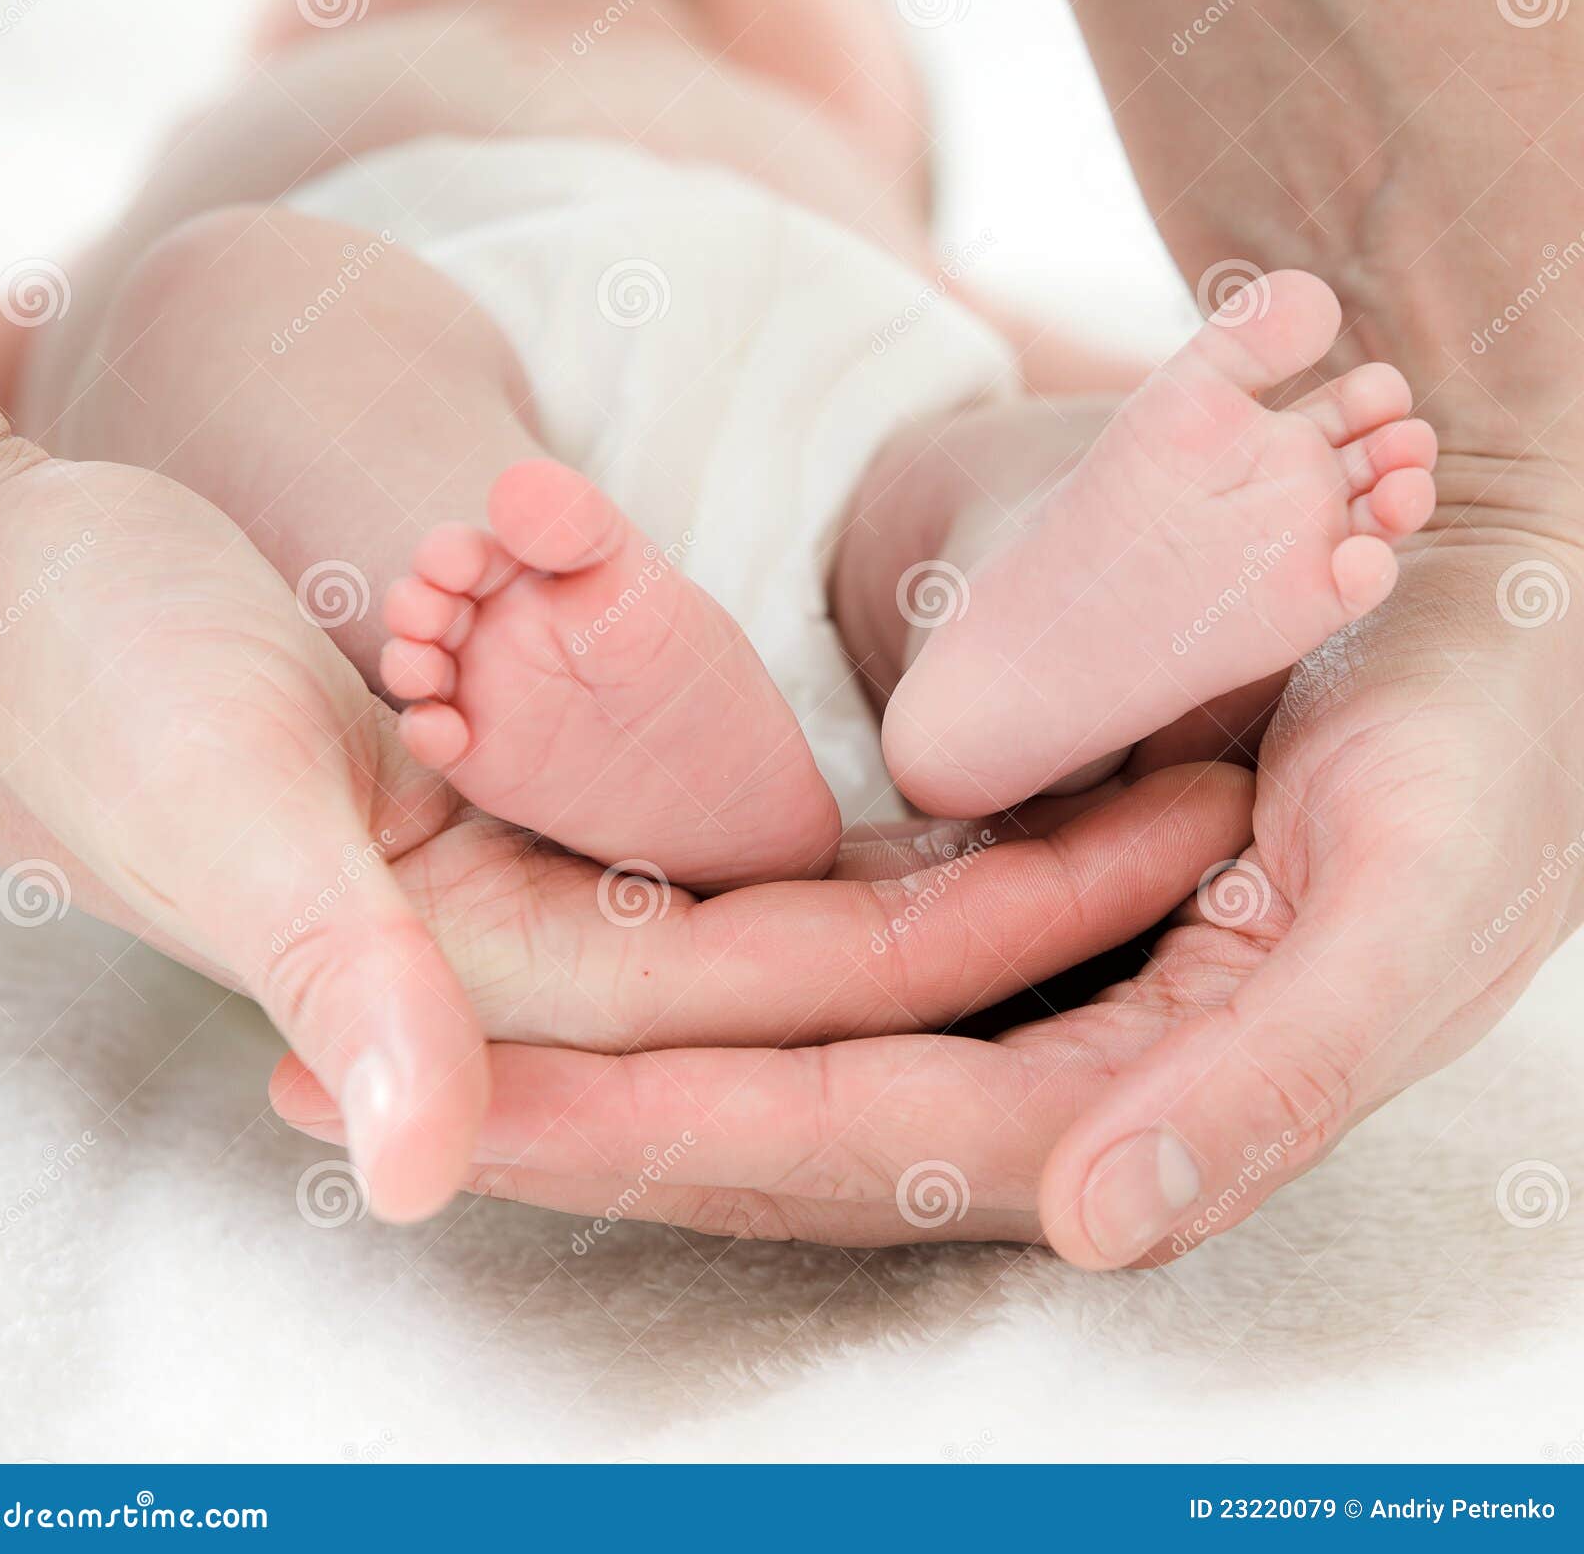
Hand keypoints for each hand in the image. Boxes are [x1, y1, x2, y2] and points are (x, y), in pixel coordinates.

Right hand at [0, 406, 1253, 1232]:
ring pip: (829, 917)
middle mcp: (567, 979)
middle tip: (1216, 797)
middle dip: (1043, 898)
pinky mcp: (562, 847)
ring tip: (1144, 779)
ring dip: (983, 858)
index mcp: (506, 993)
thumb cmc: (101, 689)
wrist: (46, 611)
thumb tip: (407, 1161)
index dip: (998, 922)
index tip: (1165, 829)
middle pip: (861, 972)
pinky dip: (878, 818)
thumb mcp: (213, 806)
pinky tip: (975, 780)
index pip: (809, 990)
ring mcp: (574, 918)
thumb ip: (330, 971)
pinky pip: (757, 850)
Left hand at [275, 542, 1573, 1255]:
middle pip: (775, 1114)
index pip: (866, 1143)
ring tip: (387, 1008)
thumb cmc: (1481, 726)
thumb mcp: (1418, 889)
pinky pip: (807, 943)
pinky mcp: (992, 898)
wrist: (1479, 571)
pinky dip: (675, 939)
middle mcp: (1054, 1065)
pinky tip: (551, 934)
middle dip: (570, 1109)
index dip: (666, 1140)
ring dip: (586, 1031)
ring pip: (767, 1038)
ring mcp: (1012, 981)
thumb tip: (1091, 1225)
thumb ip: (1268, 1078)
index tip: (457, 1115)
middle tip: (328, 1072)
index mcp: (1139, 1098)